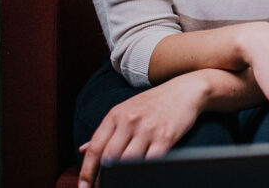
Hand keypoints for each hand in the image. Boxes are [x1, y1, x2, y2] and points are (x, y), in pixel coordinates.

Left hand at [77, 72, 207, 187]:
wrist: (186, 90)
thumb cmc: (155, 102)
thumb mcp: (126, 110)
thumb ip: (106, 130)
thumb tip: (83, 149)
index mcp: (115, 115)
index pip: (95, 148)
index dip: (86, 171)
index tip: (83, 187)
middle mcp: (130, 121)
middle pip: (109, 157)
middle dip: (104, 177)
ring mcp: (148, 129)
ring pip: (128, 161)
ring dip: (124, 175)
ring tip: (123, 182)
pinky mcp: (166, 137)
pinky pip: (151, 160)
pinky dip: (145, 171)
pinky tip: (142, 175)